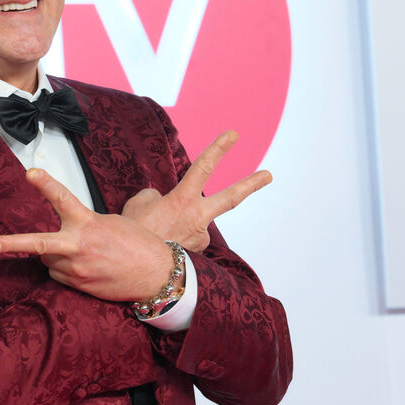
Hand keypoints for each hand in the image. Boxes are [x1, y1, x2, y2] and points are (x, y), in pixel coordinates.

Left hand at [0, 168, 171, 301]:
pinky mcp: (79, 286)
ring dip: (54, 255)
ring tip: (79, 253)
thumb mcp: (111, 223)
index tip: (30, 172)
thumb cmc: (137, 244)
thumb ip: (84, 223)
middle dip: (11, 244)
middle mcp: (79, 247)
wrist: (157, 275)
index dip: (45, 184)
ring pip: (48, 260)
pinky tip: (84, 268)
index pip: (63, 198)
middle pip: (38, 244)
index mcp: (89, 224)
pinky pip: (58, 276)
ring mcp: (77, 269)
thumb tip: (66, 229)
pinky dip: (64, 270)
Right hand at [121, 130, 271, 252]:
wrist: (136, 268)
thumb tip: (162, 201)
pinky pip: (185, 239)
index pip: (204, 168)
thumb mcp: (139, 203)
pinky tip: (161, 244)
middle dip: (251, 185)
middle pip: (231, 198)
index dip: (219, 149)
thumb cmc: (135, 233)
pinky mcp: (196, 255)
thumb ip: (155, 196)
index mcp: (183, 200)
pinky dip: (174, 239)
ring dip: (177, 226)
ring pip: (193, 223)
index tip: (233, 136)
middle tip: (268, 175)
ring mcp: (200, 238)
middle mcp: (198, 218)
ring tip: (156, 234)